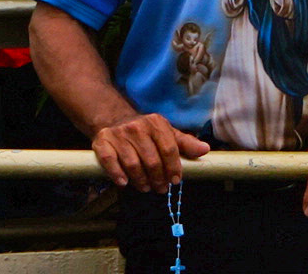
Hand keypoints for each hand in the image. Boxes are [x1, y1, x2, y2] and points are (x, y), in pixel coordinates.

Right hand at [88, 112, 207, 190]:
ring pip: (133, 164)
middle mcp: (136, 126)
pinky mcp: (102, 142)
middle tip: (160, 188)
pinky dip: (117, 174)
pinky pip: (110, 161)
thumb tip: (205, 150)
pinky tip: (124, 183)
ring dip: (141, 180)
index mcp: (155, 123)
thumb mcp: (166, 133)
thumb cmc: (146, 132)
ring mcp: (118, 134)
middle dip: (158, 178)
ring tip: (145, 187)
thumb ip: (185, 143)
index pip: (169, 149)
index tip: (175, 181)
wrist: (114, 119)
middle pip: (152, 160)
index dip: (174, 168)